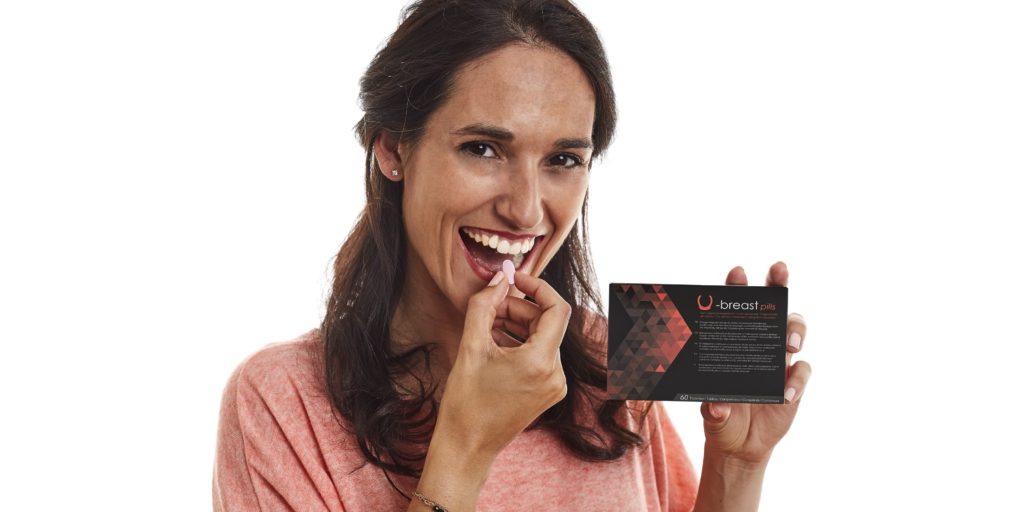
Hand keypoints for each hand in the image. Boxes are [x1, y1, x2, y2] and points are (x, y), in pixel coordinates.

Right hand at [436, 269, 569, 456]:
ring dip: (518, 324)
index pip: (556, 308)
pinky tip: (495, 345)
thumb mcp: (471, 346)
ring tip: (487, 326)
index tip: (514, 279)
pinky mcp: (549, 392)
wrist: (467, 447)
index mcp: (540, 362)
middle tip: (488, 307)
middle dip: (519, 308)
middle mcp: (555, 374)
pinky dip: (521, 343)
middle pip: (546, 322)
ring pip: (543, 338)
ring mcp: (555, 386)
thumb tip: (499, 278)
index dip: (537, 286)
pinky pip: (540, 355)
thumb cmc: (465, 402)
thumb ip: (484, 305)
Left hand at [699, 261, 810, 465]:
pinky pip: (802, 370)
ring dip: (795, 329)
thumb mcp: (712, 416)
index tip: (737, 272)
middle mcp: (758, 343)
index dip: (737, 286)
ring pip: (794, 328)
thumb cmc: (721, 418)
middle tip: (779, 270)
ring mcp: (778, 360)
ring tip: (790, 344)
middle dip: (778, 282)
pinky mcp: (794, 381)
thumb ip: (712, 411)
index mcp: (732, 342)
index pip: (735, 308)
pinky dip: (797, 379)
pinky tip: (785, 395)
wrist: (741, 445)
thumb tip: (715, 406)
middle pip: (773, 305)